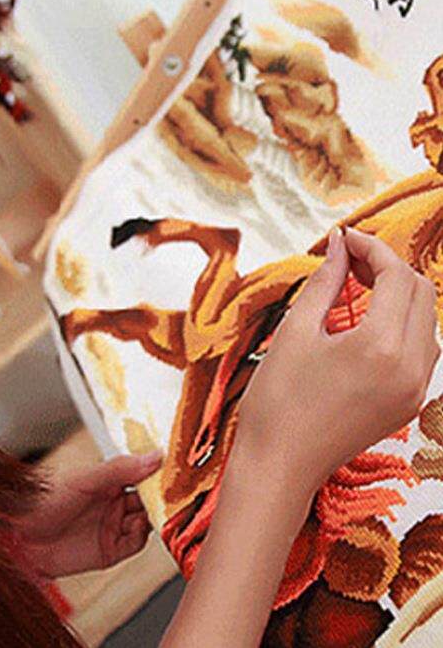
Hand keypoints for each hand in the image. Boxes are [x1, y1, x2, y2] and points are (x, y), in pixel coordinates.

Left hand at [12, 450, 163, 578]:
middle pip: (149, 498)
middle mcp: (114, 502)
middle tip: (178, 490)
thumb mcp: (85, 479)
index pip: (142, 472)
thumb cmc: (44, 502)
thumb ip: (121, 469)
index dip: (159, 470)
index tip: (178, 465)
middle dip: (162, 495)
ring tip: (160, 508)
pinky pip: (136, 542)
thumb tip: (154, 456)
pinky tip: (138, 526)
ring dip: (155, 515)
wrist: (20, 538)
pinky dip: (142, 535)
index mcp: (109, 479)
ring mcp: (113, 525)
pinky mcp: (111, 550)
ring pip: (147, 520)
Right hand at [236, 225, 440, 498]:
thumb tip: (338, 247)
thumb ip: (325, 284)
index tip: (343, 239)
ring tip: (354, 287)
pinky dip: (399, 324)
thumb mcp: (296, 333)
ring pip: (426, 320)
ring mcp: (415, 389)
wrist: (280, 465)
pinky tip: (365, 321)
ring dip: (397, 295)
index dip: (372, 248)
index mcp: (381, 347)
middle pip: (420, 293)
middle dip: (387, 268)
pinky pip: (420, 349)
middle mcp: (411, 368)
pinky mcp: (408, 404)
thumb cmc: (278, 400)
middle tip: (347, 261)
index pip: (397, 276)